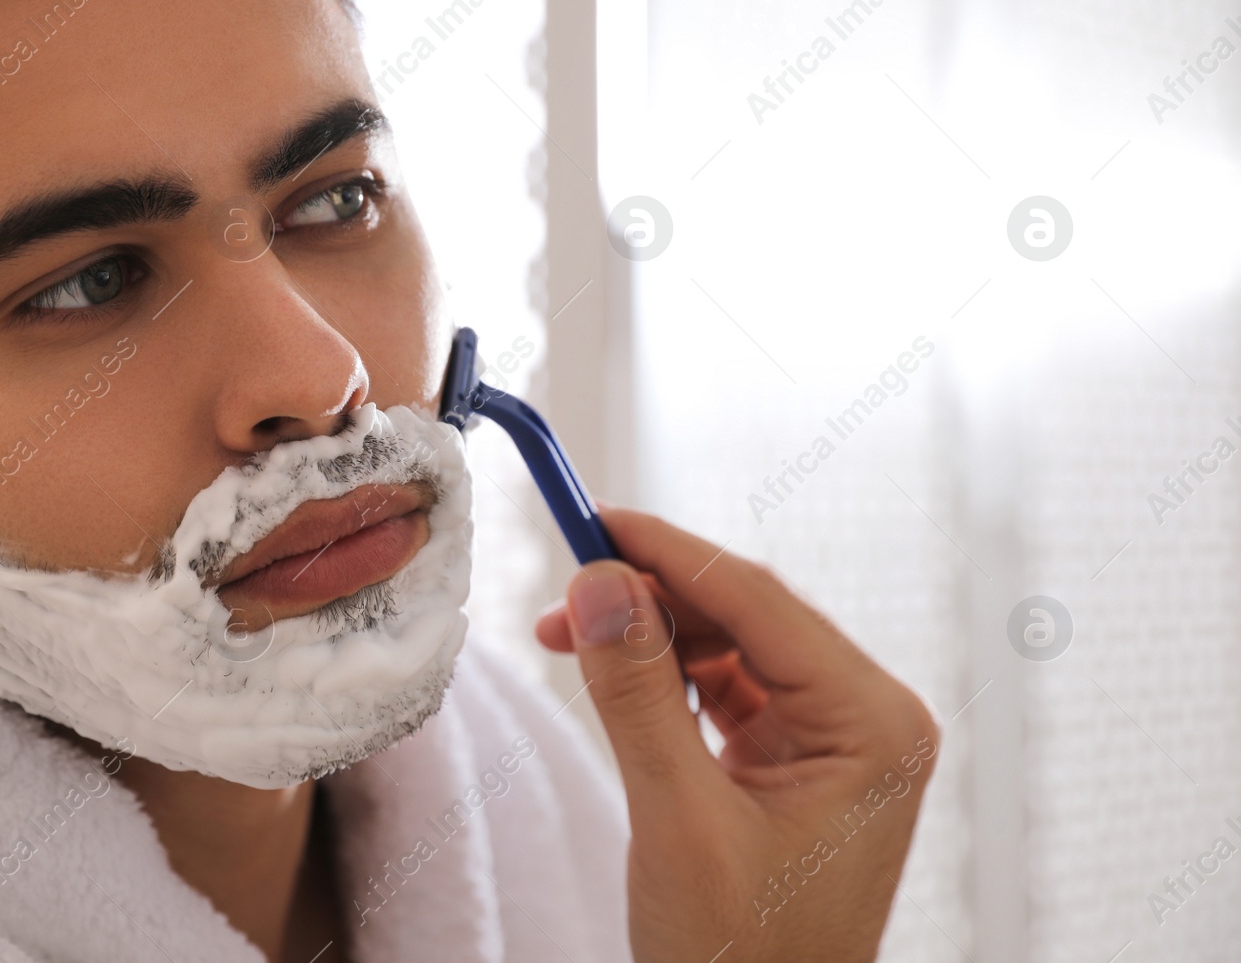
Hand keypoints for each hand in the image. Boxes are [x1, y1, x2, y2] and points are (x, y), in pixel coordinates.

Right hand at [535, 506, 939, 962]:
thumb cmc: (743, 957)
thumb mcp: (678, 819)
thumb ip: (637, 693)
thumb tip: (600, 581)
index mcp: (872, 722)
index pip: (757, 599)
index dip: (665, 551)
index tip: (590, 518)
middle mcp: (867, 717)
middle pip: (743, 614)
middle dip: (649, 598)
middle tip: (564, 596)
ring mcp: (834, 739)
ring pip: (727, 646)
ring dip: (649, 638)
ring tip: (569, 639)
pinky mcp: (796, 761)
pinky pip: (724, 689)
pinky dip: (664, 679)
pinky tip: (614, 677)